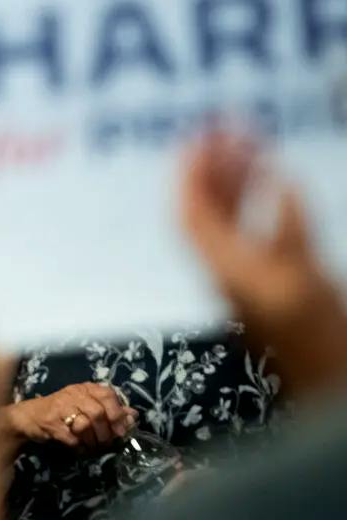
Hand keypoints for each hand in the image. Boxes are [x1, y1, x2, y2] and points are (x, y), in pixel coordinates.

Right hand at [6, 382, 135, 449]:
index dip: (118, 414)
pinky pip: (72, 438)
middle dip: (106, 432)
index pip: (108, 395)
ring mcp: (60, 408)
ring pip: (85, 425)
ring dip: (93, 441)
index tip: (121, 431)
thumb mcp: (86, 406)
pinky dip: (80, 447)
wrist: (28, 417)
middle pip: (97, 412)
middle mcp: (73, 394)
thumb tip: (133, 416)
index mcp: (85, 389)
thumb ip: (110, 410)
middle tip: (106, 443)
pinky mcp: (51, 423)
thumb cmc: (62, 411)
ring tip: (93, 448)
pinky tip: (80, 450)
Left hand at [179, 132, 344, 365]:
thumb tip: (281, 181)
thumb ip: (291, 229)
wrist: (330, 387)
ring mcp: (250, 278)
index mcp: (227, 269)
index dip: (190, 175)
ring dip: (236, 183)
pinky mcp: (273, 283)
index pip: (190, 214)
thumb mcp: (304, 276)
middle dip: (212, 169)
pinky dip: (261, 204)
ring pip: (230, 221)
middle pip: (207, 213)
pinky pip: (254, 233)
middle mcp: (229, 272)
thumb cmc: (317, 339)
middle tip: (224, 132)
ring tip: (250, 146)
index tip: (196, 139)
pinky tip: (277, 184)